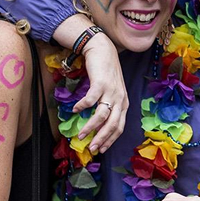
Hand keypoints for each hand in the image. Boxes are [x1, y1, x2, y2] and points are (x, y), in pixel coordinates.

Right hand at [74, 34, 127, 152]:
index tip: (100, 149)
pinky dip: (82, 106)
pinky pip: (91, 99)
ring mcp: (111, 91)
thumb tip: (97, 126)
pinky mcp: (101, 83)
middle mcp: (120, 98)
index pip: (119, 126)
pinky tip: (75, 110)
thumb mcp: (112, 92)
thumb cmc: (106, 74)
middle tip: (91, 148)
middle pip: (113, 124)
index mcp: (124, 103)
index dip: (110, 140)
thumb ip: (108, 107)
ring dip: (91, 126)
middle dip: (102, 139)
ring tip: (81, 134)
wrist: (104, 51)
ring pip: (102, 115)